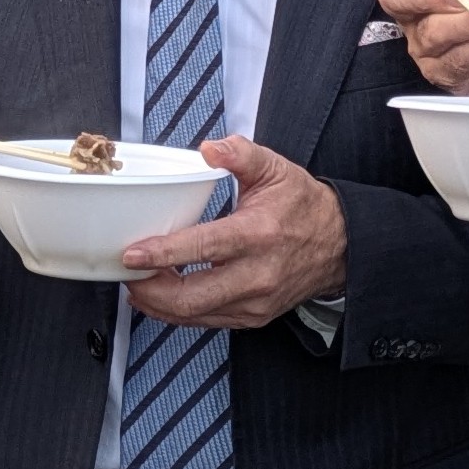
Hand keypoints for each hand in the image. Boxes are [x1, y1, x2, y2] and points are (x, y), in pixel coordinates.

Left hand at [122, 137, 346, 331]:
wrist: (340, 246)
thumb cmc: (304, 207)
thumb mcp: (275, 169)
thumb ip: (240, 153)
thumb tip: (210, 148)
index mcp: (258, 234)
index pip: (203, 248)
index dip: (163, 253)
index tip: (133, 253)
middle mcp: (257, 274)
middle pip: (192, 295)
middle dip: (151, 289)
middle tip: (128, 272)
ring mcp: (255, 301)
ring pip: (196, 315)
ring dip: (159, 303)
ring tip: (138, 284)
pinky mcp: (254, 317)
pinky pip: (207, 321)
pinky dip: (179, 312)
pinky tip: (162, 297)